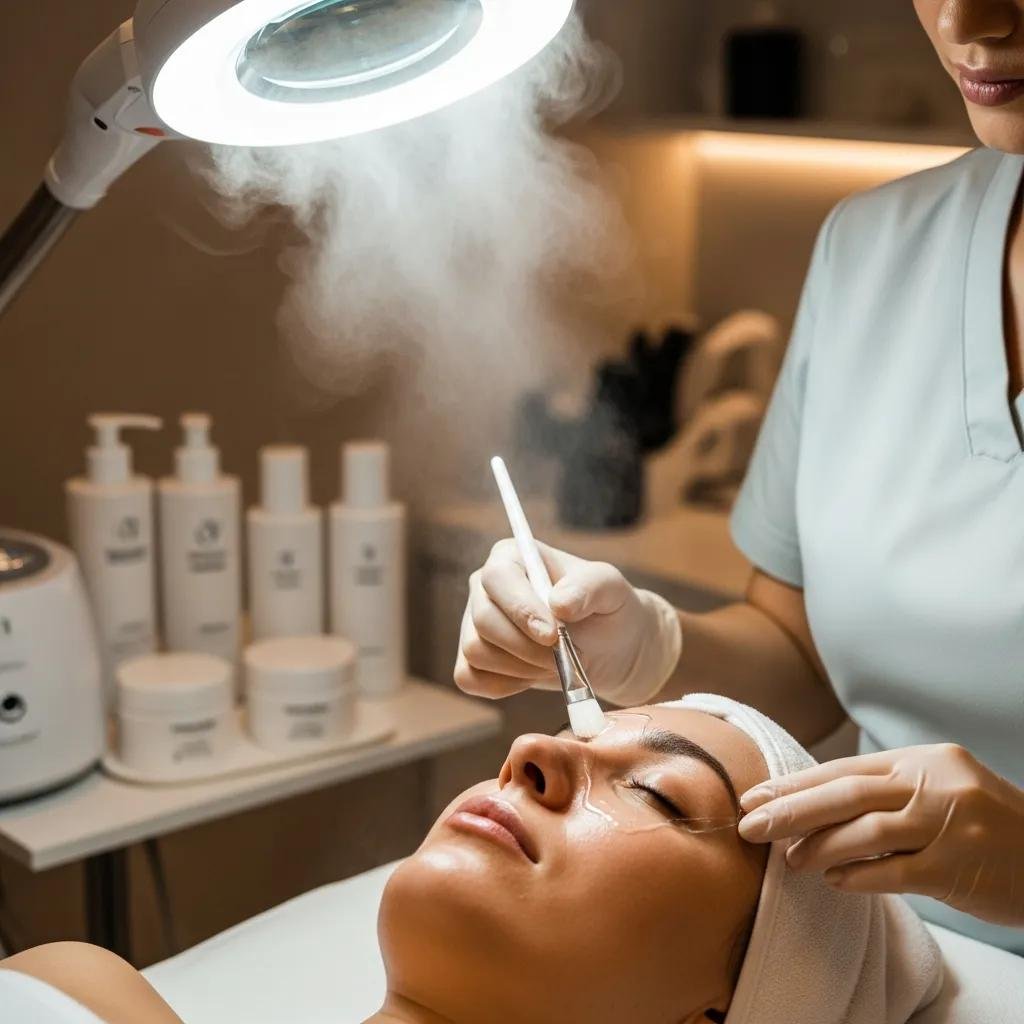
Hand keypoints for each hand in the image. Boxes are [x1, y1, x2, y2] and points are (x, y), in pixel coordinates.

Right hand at [454, 539, 681, 705]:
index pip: (498, 578)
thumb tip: (558, 603)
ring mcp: (473, 624)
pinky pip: (471, 679)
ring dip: (521, 667)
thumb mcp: (610, 588)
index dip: (521, 608)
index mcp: (511, 557)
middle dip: (526, 647)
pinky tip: (534, 677)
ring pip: (476, 651)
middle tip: (561, 657)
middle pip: (484, 620)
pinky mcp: (472, 659)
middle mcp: (485, 588)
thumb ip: (588, 587)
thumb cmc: (606, 607)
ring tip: (555, 663)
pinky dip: (505, 686)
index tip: (552, 634)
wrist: (609, 646)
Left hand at [738, 744, 1023, 925]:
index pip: (844, 769)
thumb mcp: (938, 788)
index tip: (755, 796)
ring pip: (865, 832)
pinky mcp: (958, 867)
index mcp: (922, 760)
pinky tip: (834, 882)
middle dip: (791, 810)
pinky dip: (858, 877)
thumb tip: (812, 804)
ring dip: (820, 847)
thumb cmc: (984, 824)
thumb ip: (885, 791)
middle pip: (846, 794)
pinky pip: (894, 873)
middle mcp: (933, 785)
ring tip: (789, 860)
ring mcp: (948, 825)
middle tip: (751, 825)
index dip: (795, 784)